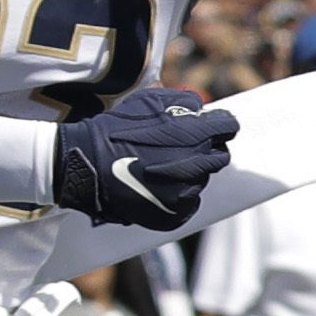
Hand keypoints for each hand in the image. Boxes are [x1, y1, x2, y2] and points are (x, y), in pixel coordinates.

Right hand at [54, 85, 238, 227]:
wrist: (87, 163)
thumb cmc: (116, 129)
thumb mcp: (149, 100)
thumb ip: (183, 101)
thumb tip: (203, 110)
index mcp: (196, 134)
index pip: (228, 127)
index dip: (220, 125)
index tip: (212, 128)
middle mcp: (196, 164)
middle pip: (219, 157)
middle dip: (206, 150)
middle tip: (182, 149)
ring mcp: (186, 192)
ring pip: (201, 181)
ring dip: (188, 174)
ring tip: (159, 168)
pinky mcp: (175, 214)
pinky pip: (188, 204)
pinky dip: (177, 196)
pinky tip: (156, 187)